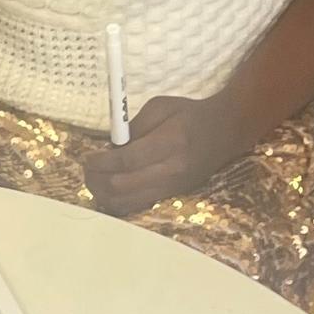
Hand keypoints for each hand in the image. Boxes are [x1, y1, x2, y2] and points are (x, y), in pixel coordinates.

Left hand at [82, 93, 246, 216]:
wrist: (226, 131)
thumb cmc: (190, 114)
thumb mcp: (160, 107)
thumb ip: (133, 127)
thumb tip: (109, 147)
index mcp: (170, 142)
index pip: (126, 160)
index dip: (100, 162)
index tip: (87, 158)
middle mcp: (172, 170)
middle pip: (122, 185)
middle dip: (97, 179)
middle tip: (88, 169)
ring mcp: (173, 187)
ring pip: (127, 202)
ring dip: (103, 194)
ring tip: (95, 180)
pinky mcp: (173, 196)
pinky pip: (137, 206)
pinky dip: (118, 201)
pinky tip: (110, 190)